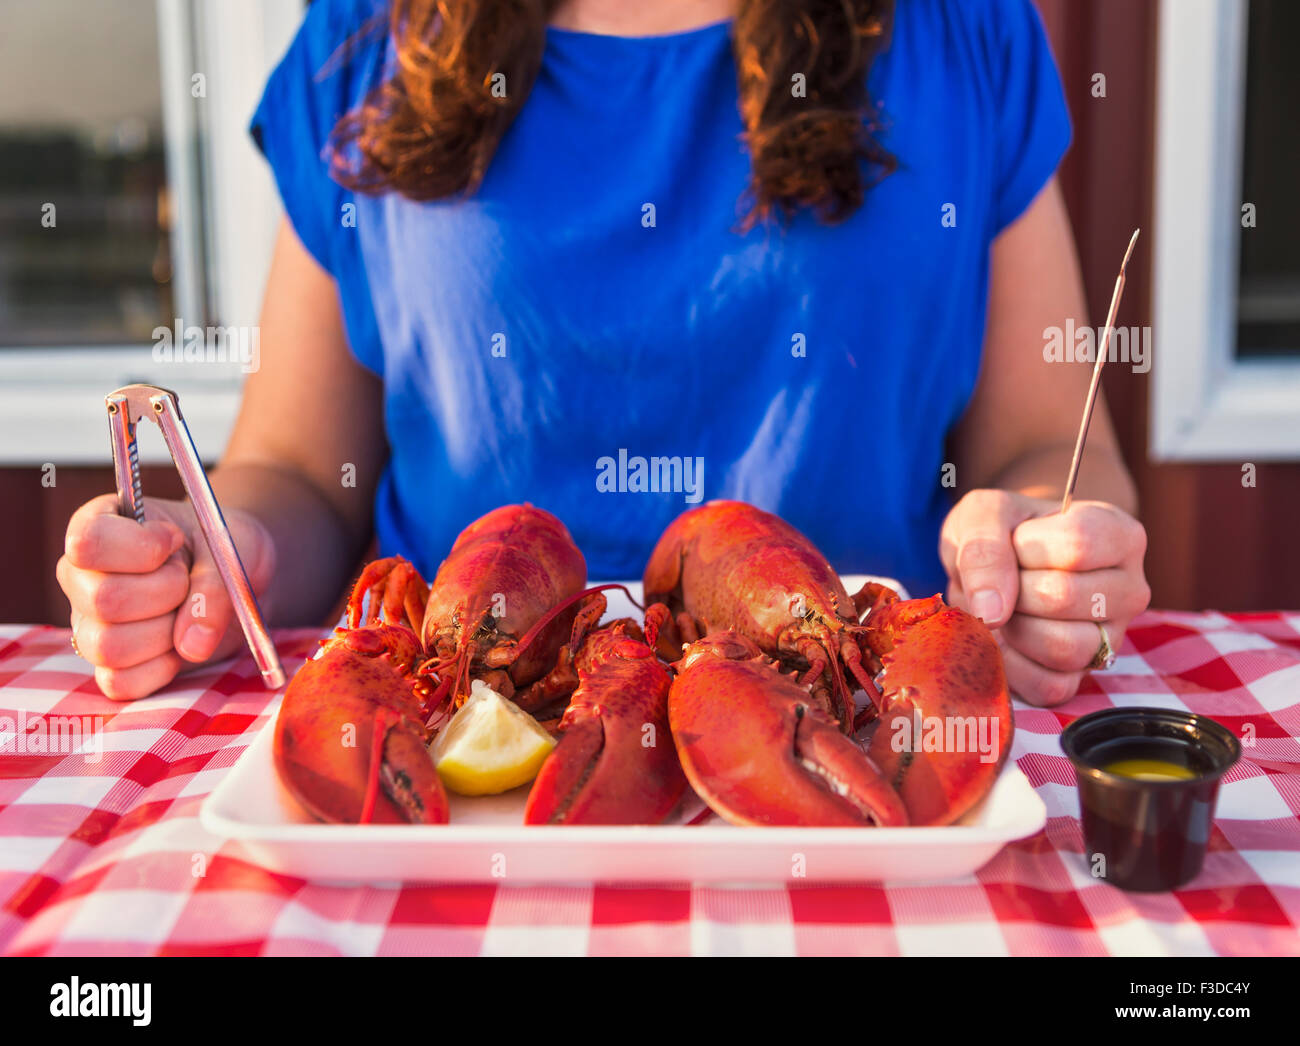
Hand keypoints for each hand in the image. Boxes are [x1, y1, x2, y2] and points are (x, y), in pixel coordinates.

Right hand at [56, 495, 275, 699]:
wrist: (237, 577)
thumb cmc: (220, 548)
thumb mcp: (228, 547)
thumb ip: (213, 585)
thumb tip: (192, 644)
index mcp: (98, 528)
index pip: (88, 542)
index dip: (141, 548)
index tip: (175, 542)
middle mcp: (82, 579)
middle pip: (105, 600)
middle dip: (166, 593)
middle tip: (186, 581)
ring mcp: (89, 626)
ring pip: (109, 646)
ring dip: (165, 634)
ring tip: (183, 613)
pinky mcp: (109, 667)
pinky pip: (121, 682)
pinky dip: (161, 669)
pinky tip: (178, 645)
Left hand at [939, 490, 1149, 705]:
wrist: (992, 565)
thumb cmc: (999, 533)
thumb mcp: (984, 514)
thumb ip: (984, 549)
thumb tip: (992, 614)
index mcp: (1120, 536)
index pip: (1077, 546)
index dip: (1025, 547)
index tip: (1015, 542)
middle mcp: (1129, 590)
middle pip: (1065, 597)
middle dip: (1013, 590)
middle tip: (1005, 581)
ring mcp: (1112, 638)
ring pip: (1066, 648)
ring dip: (1016, 629)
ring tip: (1006, 610)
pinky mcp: (1083, 677)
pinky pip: (1051, 687)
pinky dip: (1014, 666)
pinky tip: (1005, 638)